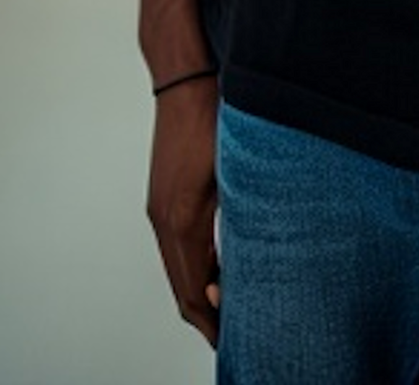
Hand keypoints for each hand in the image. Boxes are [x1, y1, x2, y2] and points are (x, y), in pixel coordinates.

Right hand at [147, 78, 221, 347]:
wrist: (185, 77)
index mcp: (181, 221)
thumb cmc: (216, 115)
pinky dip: (195, 268)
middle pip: (182, 289)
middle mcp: (163, 220)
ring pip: (179, 269)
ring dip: (200, 293)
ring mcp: (160, 208)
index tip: (236, 340)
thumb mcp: (236, 172)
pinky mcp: (164, 196)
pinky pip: (177, 247)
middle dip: (207, 316)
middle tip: (239, 334)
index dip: (212, 323)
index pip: (191, 294)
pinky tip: (219, 269)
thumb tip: (258, 260)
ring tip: (232, 309)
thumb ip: (245, 217)